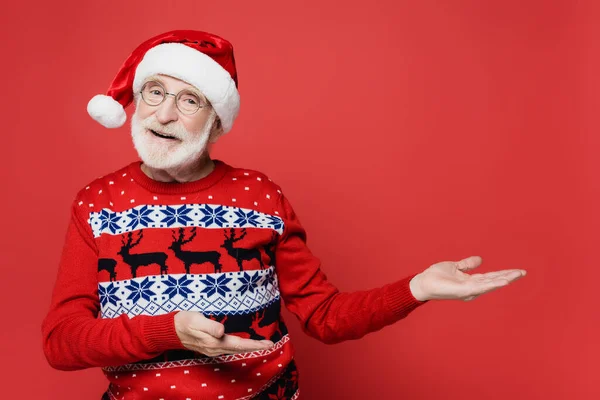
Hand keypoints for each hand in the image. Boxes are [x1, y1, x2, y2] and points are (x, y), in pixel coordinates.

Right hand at [174, 311, 273, 355]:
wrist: (170, 331)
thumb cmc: (184, 322)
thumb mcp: (197, 320)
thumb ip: (210, 326)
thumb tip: (222, 331)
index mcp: (215, 342)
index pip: (240, 344)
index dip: (255, 345)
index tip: (269, 344)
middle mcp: (216, 348)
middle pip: (240, 349)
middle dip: (256, 347)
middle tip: (271, 344)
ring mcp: (213, 349)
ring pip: (236, 350)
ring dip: (250, 347)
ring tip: (262, 344)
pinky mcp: (211, 346)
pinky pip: (230, 348)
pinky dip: (241, 346)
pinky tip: (244, 344)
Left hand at [409, 256, 525, 301]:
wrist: (423, 282)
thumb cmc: (436, 276)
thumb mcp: (455, 266)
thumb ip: (467, 264)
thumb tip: (481, 259)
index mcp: (471, 281)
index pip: (491, 277)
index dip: (504, 273)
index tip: (518, 270)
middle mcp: (472, 288)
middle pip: (494, 281)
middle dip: (509, 276)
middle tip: (523, 272)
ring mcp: (469, 290)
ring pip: (491, 284)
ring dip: (505, 279)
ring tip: (517, 275)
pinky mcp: (464, 291)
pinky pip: (481, 287)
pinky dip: (493, 284)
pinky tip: (503, 281)